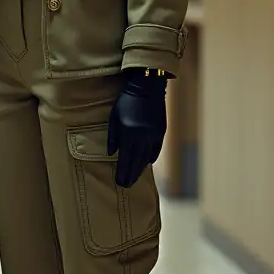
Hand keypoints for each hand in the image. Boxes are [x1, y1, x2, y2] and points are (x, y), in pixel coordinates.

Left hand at [108, 68, 167, 187]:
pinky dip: (150, 157)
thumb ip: (112, 137)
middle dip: (131, 175)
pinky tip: (146, 163)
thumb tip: (112, 153)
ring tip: (134, 178)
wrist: (147, 87)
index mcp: (129, 134)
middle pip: (136, 162)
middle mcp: (143, 138)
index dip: (122, 172)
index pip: (125, 160)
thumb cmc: (126, 101)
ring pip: (146, 158)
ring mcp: (154, 136)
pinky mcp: (161, 132)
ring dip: (140, 169)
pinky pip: (155, 149)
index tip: (119, 182)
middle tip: (126, 185)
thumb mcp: (114, 117)